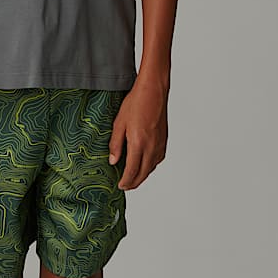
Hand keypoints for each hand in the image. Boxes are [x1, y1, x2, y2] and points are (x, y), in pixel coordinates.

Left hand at [108, 75, 168, 189]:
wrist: (153, 91)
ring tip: (133, 177)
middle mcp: (151, 147)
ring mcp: (159, 144)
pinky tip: (145, 163)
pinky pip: (158, 159)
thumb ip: (116, 143)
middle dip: (134, 183)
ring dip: (143, 175)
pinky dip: (150, 166)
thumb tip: (113, 161)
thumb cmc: (136, 103)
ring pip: (151, 168)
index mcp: (139, 144)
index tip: (120, 186)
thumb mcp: (119, 122)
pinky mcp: (164, 140)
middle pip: (143, 174)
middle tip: (125, 186)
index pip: (132, 171)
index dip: (126, 181)